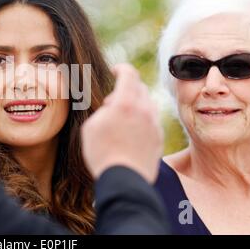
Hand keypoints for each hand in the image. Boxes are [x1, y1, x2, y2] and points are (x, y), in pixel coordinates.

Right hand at [81, 63, 162, 182]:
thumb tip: (112, 108)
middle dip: (126, 89)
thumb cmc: (102, 153)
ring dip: (135, 105)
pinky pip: (152, 121)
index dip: (121, 68)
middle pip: (140, 88)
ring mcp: (154, 125)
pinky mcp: (159, 139)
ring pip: (148, 105)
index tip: (115, 69)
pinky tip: (131, 133)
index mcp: (126, 103)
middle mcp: (144, 110)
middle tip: (112, 102)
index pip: (129, 74)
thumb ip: (103, 110)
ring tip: (122, 119)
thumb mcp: (91, 126)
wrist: (124, 180)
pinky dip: (142, 120)